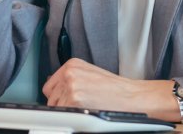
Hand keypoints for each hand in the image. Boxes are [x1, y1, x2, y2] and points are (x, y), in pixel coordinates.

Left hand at [42, 59, 178, 121]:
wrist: (132, 97)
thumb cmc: (115, 89)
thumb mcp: (90, 74)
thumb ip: (71, 79)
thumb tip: (56, 90)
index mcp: (72, 65)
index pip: (49, 85)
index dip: (58, 96)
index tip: (64, 101)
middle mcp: (69, 73)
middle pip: (51, 97)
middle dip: (62, 104)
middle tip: (79, 106)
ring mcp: (71, 86)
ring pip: (56, 108)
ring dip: (67, 111)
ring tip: (85, 109)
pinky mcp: (75, 100)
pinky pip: (64, 115)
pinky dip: (73, 118)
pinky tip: (86, 113)